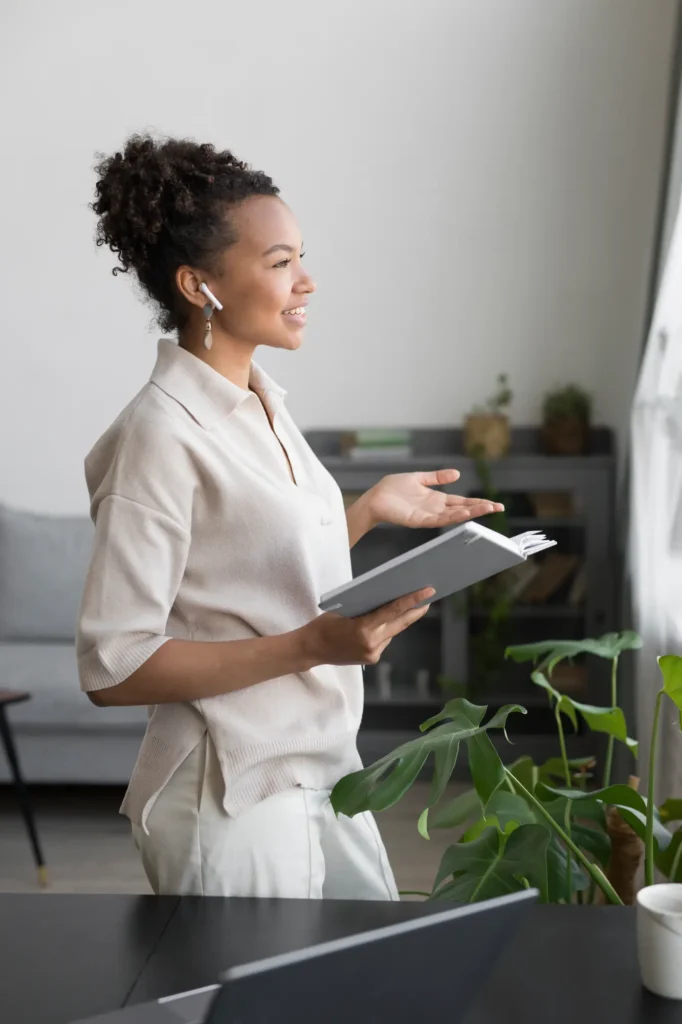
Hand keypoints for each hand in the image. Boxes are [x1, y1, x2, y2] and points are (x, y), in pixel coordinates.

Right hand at [298, 587, 435, 667]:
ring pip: (393, 632)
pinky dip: (385, 630)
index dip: (413, 600)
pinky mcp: (372, 659)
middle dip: (416, 610)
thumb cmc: (325, 625)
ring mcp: (373, 653)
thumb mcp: (345, 609)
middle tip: (428, 597)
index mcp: (364, 628)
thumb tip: (389, 601)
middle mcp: (372, 643)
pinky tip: (382, 624)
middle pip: (401, 623)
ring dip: (399, 620)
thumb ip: (368, 608)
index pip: (394, 610)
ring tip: (408, 607)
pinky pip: (385, 640)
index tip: (428, 591)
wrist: (311, 649)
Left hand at [366, 469, 503, 528]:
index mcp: (436, 499)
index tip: (494, 504)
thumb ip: (437, 477)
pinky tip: (462, 514)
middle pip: (462, 509)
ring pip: (453, 516)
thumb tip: (457, 474)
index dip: (477, 503)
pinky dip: (451, 517)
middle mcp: (435, 509)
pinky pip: (438, 520)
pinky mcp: (418, 520)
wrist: (375, 498)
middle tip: (498, 508)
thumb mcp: (419, 478)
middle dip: (480, 509)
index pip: (461, 502)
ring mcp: (428, 515)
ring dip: (470, 513)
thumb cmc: (393, 489)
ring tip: (486, 509)